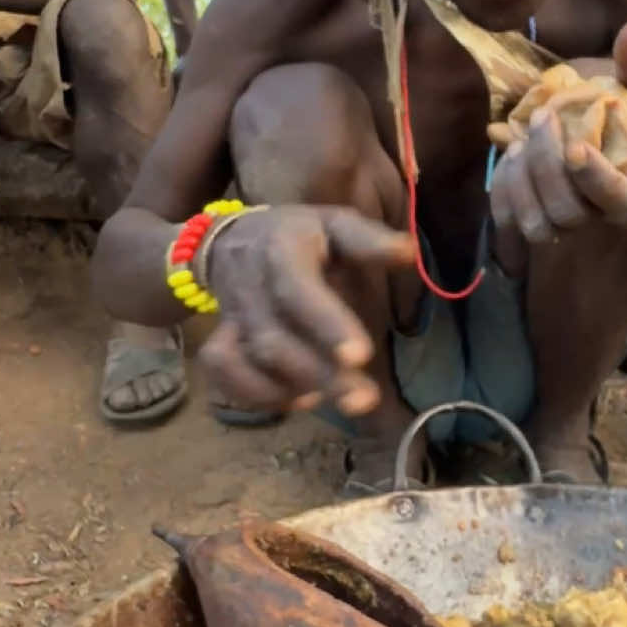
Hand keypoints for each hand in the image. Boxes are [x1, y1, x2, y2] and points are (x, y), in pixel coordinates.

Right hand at [200, 205, 413, 414]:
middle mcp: (248, 286)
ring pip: (247, 361)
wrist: (233, 240)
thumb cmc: (299, 236)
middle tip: (364, 399)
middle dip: (318, 374)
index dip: (325, 324)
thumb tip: (409, 252)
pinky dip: (257, 396)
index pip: (296, 290)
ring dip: (292, 389)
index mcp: (281, 250)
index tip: (361, 355)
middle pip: (273, 339)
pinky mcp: (217, 341)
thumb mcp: (334, 225)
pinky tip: (300, 401)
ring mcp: (230, 317)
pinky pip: (225, 375)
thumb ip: (368, 240)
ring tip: (341, 399)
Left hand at [490, 22, 626, 248]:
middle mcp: (599, 217)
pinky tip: (507, 154)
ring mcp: (567, 225)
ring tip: (520, 142)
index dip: (595, 179)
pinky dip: (503, 189)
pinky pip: (512, 222)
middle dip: (547, 166)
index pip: (617, 200)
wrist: (618, 161)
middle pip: (568, 212)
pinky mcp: (538, 221)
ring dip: (521, 182)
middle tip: (542, 119)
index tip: (576, 147)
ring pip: (537, 225)